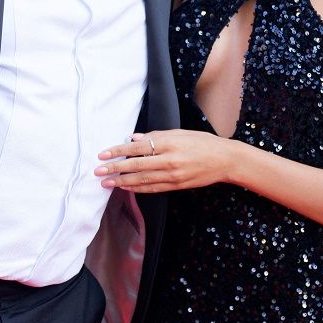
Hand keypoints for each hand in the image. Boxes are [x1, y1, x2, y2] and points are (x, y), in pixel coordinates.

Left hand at [96, 130, 241, 192]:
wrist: (224, 160)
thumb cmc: (202, 142)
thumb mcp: (179, 133)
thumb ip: (155, 136)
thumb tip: (133, 138)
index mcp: (169, 143)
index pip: (137, 148)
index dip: (118, 151)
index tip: (103, 154)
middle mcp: (169, 160)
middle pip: (136, 166)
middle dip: (115, 169)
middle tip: (98, 171)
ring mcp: (173, 175)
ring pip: (142, 180)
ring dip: (122, 182)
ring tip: (107, 183)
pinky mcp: (177, 186)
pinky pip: (153, 188)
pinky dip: (138, 189)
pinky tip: (126, 188)